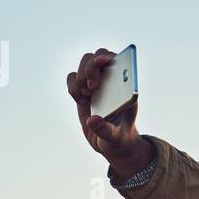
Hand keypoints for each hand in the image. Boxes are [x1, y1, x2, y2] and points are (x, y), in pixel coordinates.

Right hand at [67, 48, 152, 177]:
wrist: (111, 143)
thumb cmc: (119, 137)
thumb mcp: (116, 137)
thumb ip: (105, 130)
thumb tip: (92, 120)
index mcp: (126, 84)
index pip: (117, 59)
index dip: (108, 56)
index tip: (102, 62)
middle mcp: (111, 79)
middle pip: (98, 56)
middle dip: (91, 67)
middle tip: (92, 86)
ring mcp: (96, 83)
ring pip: (84, 63)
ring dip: (81, 76)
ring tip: (88, 95)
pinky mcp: (82, 90)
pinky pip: (72, 78)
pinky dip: (73, 87)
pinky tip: (82, 101)